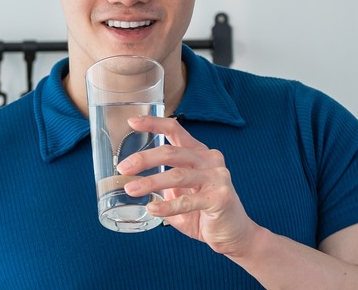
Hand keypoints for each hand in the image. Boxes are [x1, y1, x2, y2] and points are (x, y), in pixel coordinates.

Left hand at [117, 116, 257, 255]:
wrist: (234, 234)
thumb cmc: (205, 212)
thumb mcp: (181, 194)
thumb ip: (163, 187)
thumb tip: (133, 184)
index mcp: (199, 153)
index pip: (175, 130)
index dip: (153, 124)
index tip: (132, 122)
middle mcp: (209, 160)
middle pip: (172, 151)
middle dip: (144, 158)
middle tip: (123, 168)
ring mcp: (217, 177)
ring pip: (178, 175)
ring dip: (151, 182)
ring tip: (131, 189)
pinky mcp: (220, 198)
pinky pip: (187, 201)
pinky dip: (167, 206)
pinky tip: (152, 209)